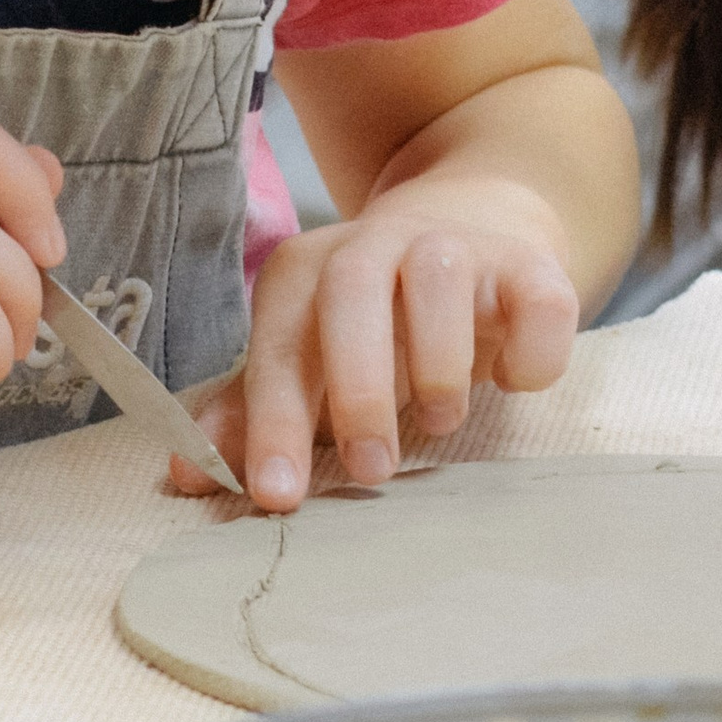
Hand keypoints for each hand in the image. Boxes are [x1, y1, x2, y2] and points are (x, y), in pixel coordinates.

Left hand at [181, 176, 581, 513]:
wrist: (474, 226)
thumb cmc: (378, 318)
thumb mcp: (314, 359)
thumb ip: (256, 412)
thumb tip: (186, 477)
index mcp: (310, 271)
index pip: (280, 341)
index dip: (273, 419)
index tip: (275, 495)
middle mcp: (377, 245)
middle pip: (351, 291)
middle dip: (357, 386)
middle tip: (370, 467)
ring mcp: (457, 247)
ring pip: (439, 276)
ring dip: (437, 360)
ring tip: (439, 423)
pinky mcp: (529, 265)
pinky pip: (535, 295)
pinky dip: (528, 348)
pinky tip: (513, 382)